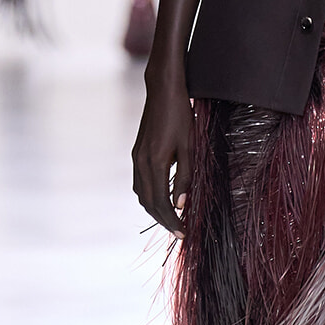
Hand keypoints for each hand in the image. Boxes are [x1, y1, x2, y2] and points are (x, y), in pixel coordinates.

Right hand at [132, 70, 193, 234]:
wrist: (162, 90)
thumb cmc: (181, 115)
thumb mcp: (189, 146)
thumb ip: (185, 177)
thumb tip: (181, 205)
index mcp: (154, 163)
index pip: (160, 203)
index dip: (171, 221)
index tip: (183, 234)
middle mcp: (140, 163)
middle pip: (147, 203)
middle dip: (163, 220)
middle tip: (179, 232)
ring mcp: (135, 158)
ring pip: (141, 194)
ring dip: (154, 209)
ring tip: (172, 219)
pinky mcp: (136, 153)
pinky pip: (139, 183)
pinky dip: (149, 195)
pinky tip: (162, 198)